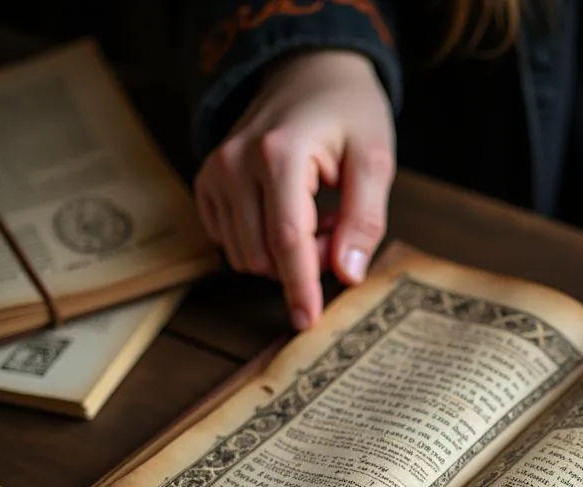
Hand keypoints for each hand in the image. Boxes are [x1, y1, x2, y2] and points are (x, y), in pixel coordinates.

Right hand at [194, 50, 395, 330]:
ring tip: (315, 213)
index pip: (287, 240)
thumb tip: (347, 274)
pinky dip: (262, 243)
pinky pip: (231, 242)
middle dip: (304, 261)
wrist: (308, 70)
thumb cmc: (348, 112)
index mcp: (279, 153)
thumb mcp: (375, 159)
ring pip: (245, 255)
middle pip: (265, 254)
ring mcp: (214, 172)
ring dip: (284, 254)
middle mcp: (235, 162)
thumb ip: (365, 219)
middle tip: (337, 225)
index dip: (300, 286)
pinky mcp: (207, 182)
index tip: (308, 322)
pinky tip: (287, 213)